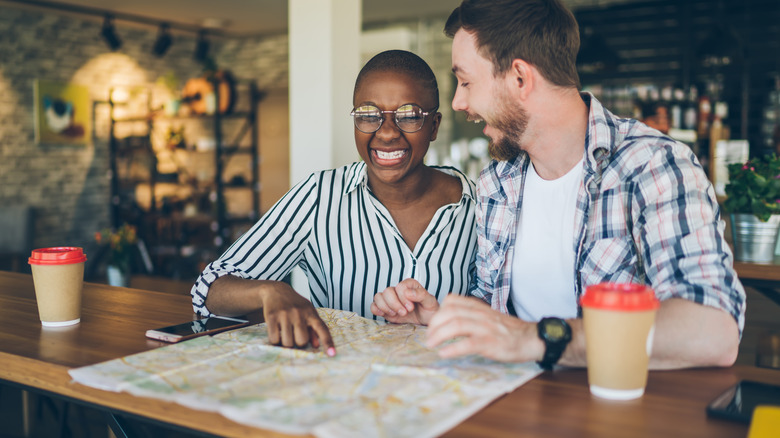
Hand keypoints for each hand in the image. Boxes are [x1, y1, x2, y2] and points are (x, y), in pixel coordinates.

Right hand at [260, 283, 334, 355]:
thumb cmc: (295, 306)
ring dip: (286, 343)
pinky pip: (274, 339)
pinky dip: (275, 341)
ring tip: (285, 334)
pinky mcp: (272, 316)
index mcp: (311, 313)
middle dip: (298, 343)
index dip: (327, 342)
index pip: (322, 329)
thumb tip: (316, 346)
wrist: (276, 291)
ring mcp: (285, 314)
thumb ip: (313, 329)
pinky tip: (276, 332)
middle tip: (295, 336)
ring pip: (287, 342)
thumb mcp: (307, 313)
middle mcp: (299, 313)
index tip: (332, 354)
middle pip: (302, 341)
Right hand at [371, 278, 439, 324]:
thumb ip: (421, 295)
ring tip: (396, 314)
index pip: (400, 287)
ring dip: (386, 307)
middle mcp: (398, 290)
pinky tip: (385, 315)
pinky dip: (376, 310)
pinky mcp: (385, 309)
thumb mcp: (430, 302)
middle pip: (387, 291)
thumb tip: (407, 292)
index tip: (411, 307)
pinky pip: (373, 305)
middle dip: (395, 304)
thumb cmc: (429, 310)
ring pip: (378, 297)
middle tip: (405, 313)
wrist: (427, 322)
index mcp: (409, 285)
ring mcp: (390, 299)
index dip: (403, 298)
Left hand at [425, 295, 542, 362]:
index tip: (433, 324)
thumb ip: (472, 314)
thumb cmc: (509, 330)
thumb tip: (451, 320)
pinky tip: (444, 353)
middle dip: (434, 324)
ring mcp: (485, 328)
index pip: (452, 300)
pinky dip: (453, 348)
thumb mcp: (489, 316)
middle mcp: (480, 314)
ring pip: (456, 325)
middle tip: (428, 337)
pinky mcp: (490, 343)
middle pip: (449, 312)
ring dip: (438, 335)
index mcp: (479, 307)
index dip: (438, 311)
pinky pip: (468, 343)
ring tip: (430, 344)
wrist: (532, 339)